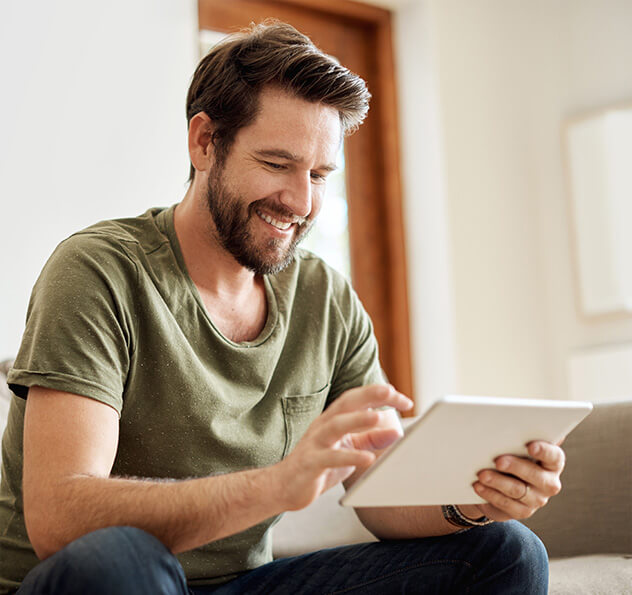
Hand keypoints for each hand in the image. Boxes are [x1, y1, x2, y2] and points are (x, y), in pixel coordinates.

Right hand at [274, 384, 412, 510]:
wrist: (284, 487)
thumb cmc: (319, 466)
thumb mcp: (350, 450)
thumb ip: (371, 440)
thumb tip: (397, 431)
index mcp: (333, 420)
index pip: (357, 400)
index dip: (379, 395)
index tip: (404, 400)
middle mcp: (323, 426)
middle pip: (346, 404)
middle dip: (369, 395)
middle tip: (391, 392)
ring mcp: (315, 443)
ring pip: (335, 425)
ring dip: (357, 419)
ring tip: (378, 417)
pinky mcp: (310, 463)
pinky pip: (330, 458)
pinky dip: (350, 456)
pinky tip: (368, 458)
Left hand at [469, 441, 564, 520]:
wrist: (499, 484)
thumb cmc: (509, 455)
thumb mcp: (514, 445)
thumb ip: (519, 434)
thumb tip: (516, 414)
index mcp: (552, 462)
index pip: (554, 456)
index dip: (544, 451)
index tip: (530, 446)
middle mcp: (549, 482)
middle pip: (536, 475)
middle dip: (516, 467)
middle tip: (498, 460)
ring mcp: (537, 499)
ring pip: (518, 490)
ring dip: (498, 481)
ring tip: (482, 474)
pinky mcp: (522, 511)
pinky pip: (507, 504)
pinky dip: (490, 494)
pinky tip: (478, 486)